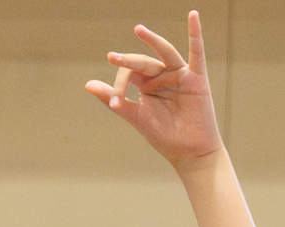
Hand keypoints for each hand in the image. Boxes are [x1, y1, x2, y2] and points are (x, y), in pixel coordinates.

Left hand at [86, 15, 221, 169]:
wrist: (189, 153)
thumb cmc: (164, 136)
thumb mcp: (136, 117)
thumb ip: (114, 100)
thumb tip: (87, 84)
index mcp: (146, 84)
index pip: (129, 74)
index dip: (119, 85)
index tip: (116, 103)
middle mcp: (161, 76)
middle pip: (143, 62)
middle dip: (128, 62)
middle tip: (112, 58)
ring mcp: (179, 75)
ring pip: (164, 52)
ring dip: (152, 40)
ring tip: (138, 30)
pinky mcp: (197, 78)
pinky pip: (197, 52)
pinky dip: (196, 34)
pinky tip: (193, 16)